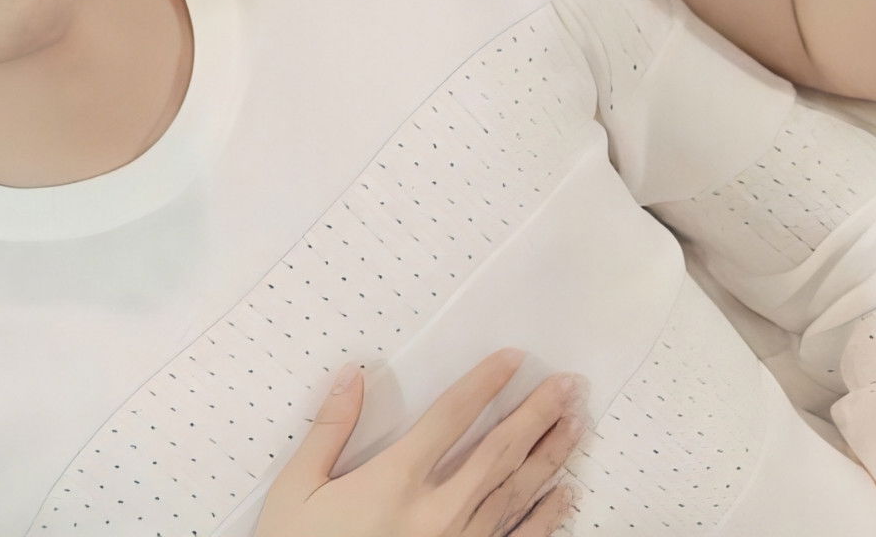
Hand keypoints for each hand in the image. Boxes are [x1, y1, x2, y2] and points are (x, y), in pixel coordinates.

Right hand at [257, 353, 582, 536]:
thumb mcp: (297, 490)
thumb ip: (329, 431)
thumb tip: (353, 376)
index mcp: (396, 480)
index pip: (452, 416)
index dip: (485, 383)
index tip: (514, 358)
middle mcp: (437, 510)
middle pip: (499, 450)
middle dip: (538, 414)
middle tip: (569, 385)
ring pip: (517, 491)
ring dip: (551, 454)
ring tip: (578, 424)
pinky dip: (547, 517)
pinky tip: (567, 494)